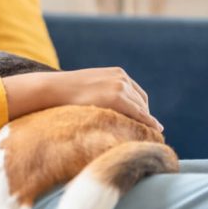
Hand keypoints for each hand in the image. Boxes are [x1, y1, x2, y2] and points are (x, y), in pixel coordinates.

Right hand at [3, 68, 163, 131]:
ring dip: (146, 122)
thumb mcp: (89, 86)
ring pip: (141, 109)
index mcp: (116, 73)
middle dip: (145, 116)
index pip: (137, 93)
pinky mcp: (117, 98)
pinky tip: (154, 131)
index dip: (142, 108)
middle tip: (149, 131)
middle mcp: (122, 78)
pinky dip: (148, 123)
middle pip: (142, 101)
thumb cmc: (65, 92)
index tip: (145, 120)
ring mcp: (120, 87)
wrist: (53, 89)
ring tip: (150, 135)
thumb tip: (104, 106)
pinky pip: (139, 114)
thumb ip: (102, 91)